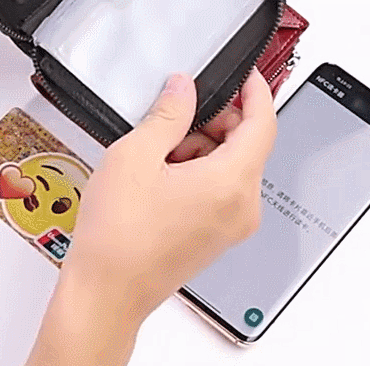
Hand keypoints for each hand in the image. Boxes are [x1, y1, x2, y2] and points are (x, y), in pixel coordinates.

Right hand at [27, 71, 276, 365]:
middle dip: (214, 122)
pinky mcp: (218, 235)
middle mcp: (242, 207)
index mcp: (231, 183)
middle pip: (246, 143)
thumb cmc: (118, 238)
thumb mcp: (137, 155)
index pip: (263, 122)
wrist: (106, 294)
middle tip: (175, 117)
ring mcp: (232, 225)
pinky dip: (199, 171)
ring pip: (231, 165)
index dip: (255, 91)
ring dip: (201, 147)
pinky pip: (221, 188)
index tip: (245, 75)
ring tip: (157, 156)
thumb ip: (168, 113)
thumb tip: (184, 89)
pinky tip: (161, 176)